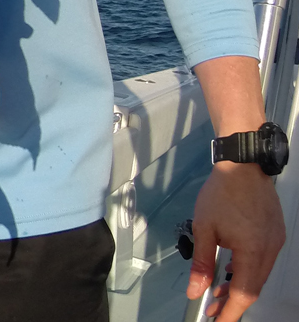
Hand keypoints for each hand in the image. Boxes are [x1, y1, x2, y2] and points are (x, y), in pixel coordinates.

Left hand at [187, 162, 284, 319]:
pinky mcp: (276, 233)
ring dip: (240, 285)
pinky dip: (248, 269)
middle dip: (232, 302)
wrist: (242, 164)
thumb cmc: (221, 192)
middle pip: (253, 288)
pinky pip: (263, 260)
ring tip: (219, 290)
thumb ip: (201, 262)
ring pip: (259, 275)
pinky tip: (232, 268)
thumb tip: (195, 290)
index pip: (243, 294)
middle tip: (213, 308)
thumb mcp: (204, 227)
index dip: (230, 313)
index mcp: (252, 251)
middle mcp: (269, 250)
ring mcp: (275, 242)